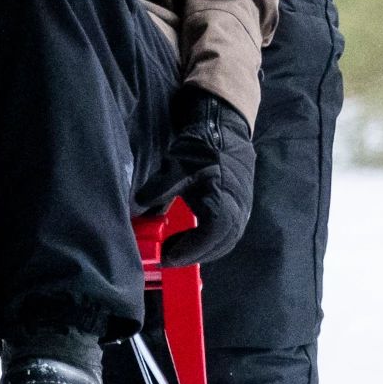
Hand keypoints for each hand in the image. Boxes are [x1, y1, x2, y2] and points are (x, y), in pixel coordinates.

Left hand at [157, 83, 258, 269]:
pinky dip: (210, 241)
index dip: (188, 251)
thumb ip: (159, 190)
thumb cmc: (202, 146)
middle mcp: (239, 210)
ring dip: (202, 250)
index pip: (210, 238)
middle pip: (219, 245)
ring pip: (225, 241)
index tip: (165, 257)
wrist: (225, 126)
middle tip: (166, 255)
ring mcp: (243, 209)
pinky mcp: (241, 206)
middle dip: (193, 255)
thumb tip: (139, 209)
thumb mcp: (176, 166)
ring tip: (176, 247)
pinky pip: (228, 233)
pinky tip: (190, 236)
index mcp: (225, 202)